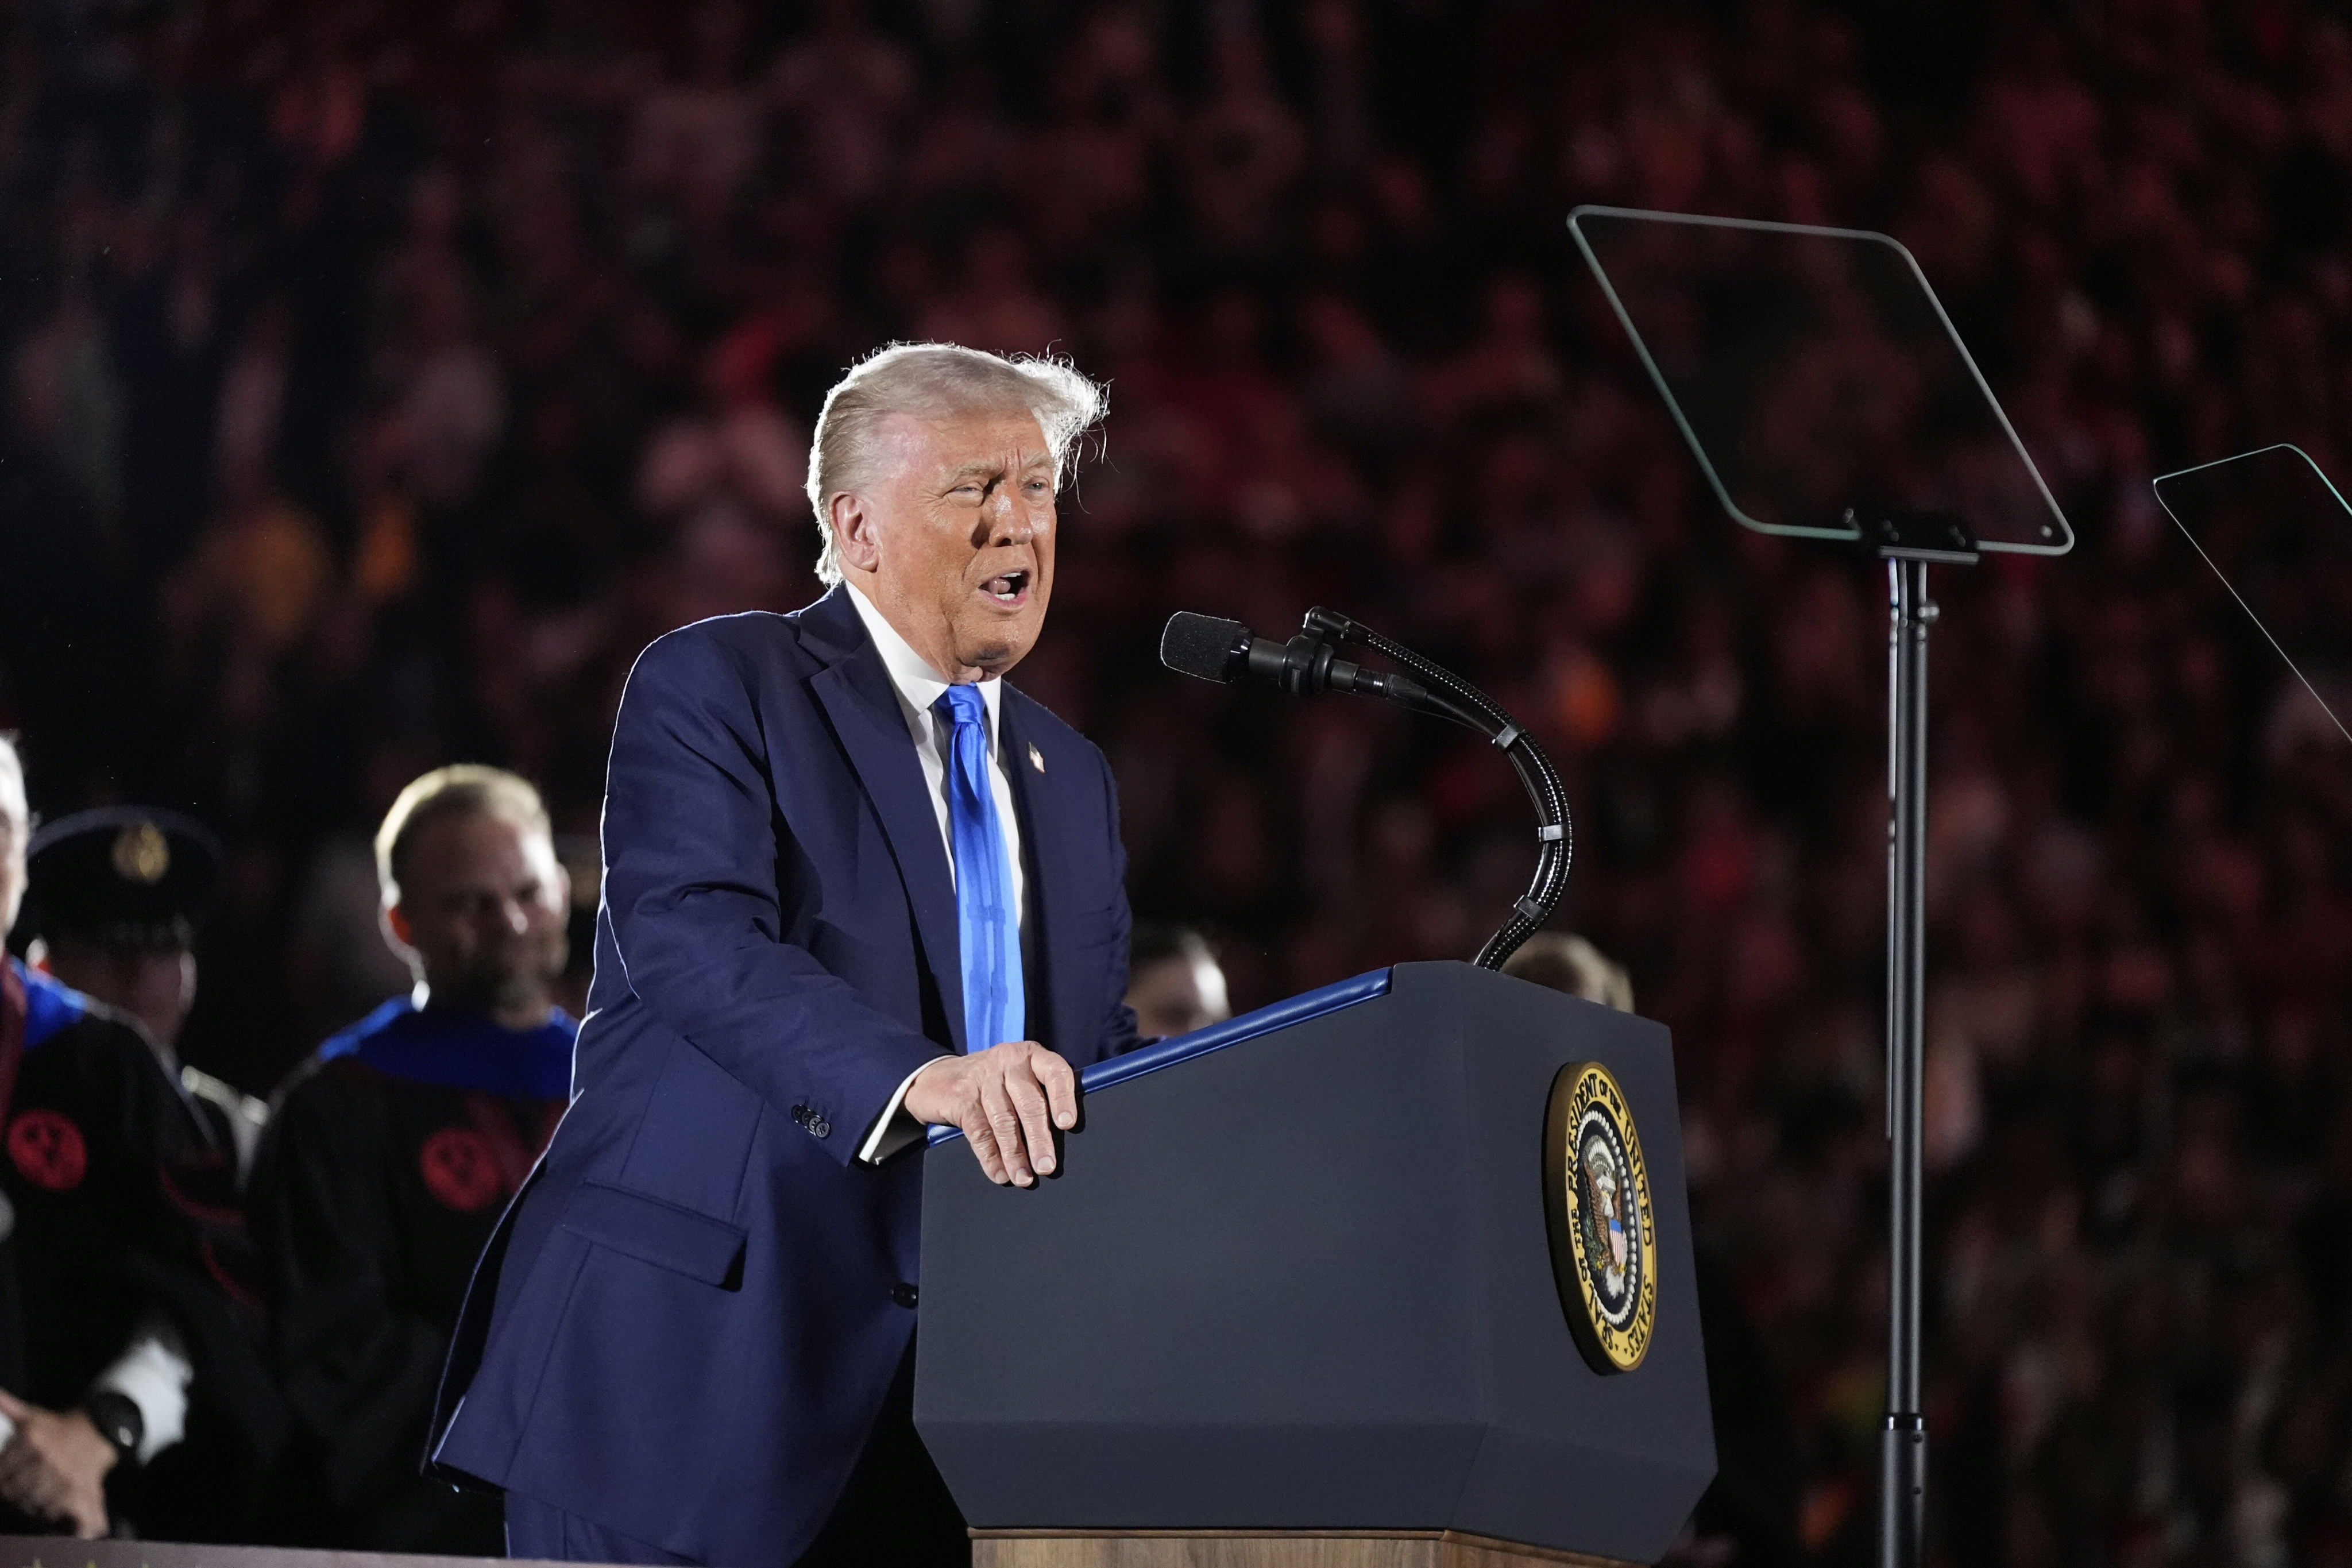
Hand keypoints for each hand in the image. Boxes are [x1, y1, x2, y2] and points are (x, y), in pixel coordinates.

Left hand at [0, 1391, 113, 1537]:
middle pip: (13, 1492)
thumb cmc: (58, 1427)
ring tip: (39, 1491)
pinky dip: (55, 1514)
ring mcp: (62, 1477)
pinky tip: (54, 1507)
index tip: (9, 1476)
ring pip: (32, 1503)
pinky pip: (56, 1511)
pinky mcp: (78, 1491)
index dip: (3, 1478)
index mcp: (29, 1440)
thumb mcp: (30, 1414)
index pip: (0, 1474)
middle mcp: (45, 1459)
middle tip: (26, 1483)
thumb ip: (6, 1405)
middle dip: (15, 1492)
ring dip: (32, 1502)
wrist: (99, 1431)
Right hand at [903, 1040, 1076, 1186]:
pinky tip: (999, 1173)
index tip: (1067, 1125)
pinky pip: (979, 1131)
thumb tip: (1063, 1139)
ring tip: (1024, 1177)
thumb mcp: (1018, 1076)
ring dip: (1015, 1154)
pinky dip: (990, 1156)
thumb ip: (1041, 1095)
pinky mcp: (961, 1097)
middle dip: (1039, 1139)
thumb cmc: (992, 1082)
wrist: (936, 1077)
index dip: (1063, 1099)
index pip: (1055, 1072)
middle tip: (1046, 1167)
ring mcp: (983, 1077)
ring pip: (1004, 1120)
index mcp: (1031, 1055)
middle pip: (1029, 1102)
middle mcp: (1008, 1061)